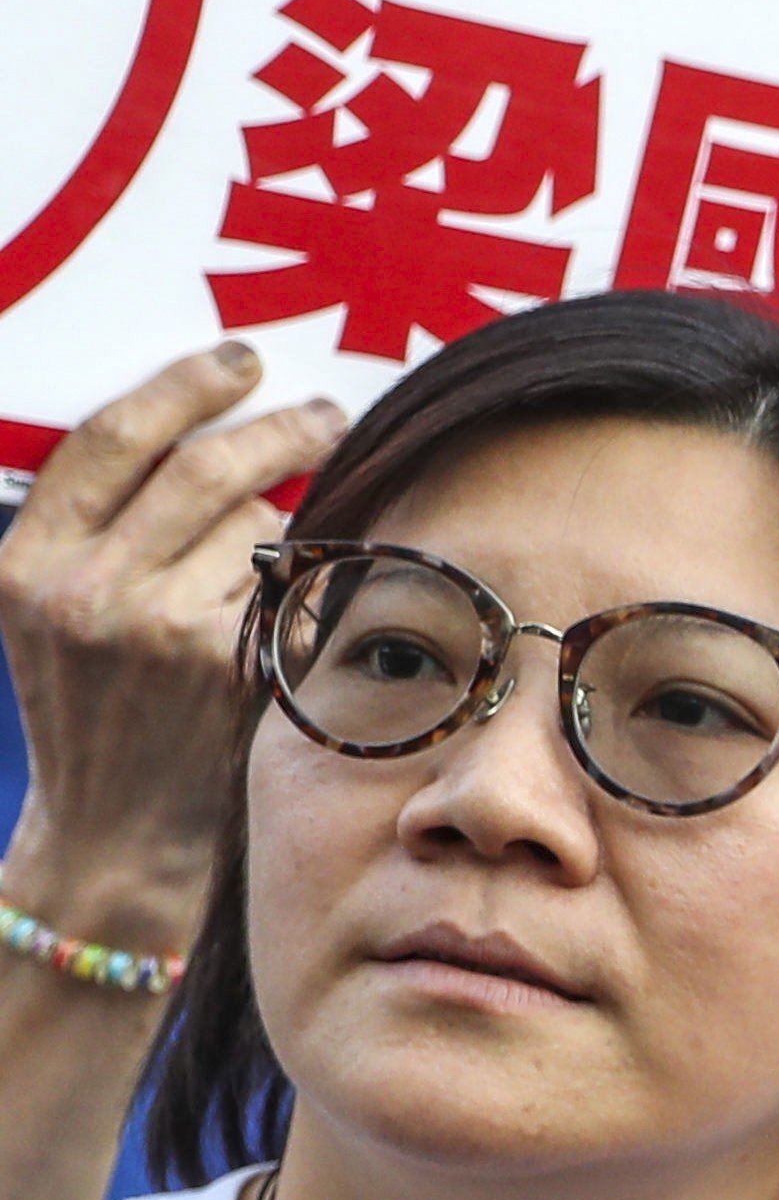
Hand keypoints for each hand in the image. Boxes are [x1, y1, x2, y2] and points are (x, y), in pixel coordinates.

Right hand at [0, 347, 338, 955]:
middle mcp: (89, 590)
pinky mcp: (234, 671)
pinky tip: (324, 591)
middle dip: (281, 428)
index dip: (184, 385)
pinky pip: (299, 589)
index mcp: (29, 563)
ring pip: (262, 526)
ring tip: (297, 539)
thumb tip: (195, 431)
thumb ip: (94, 530)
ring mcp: (163, 631)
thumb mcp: (46, 614)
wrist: (112, 838)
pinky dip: (317, 580)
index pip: (113, 438)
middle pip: (206, 467)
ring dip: (292, 519)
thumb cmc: (92, 713)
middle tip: (327, 415)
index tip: (240, 362)